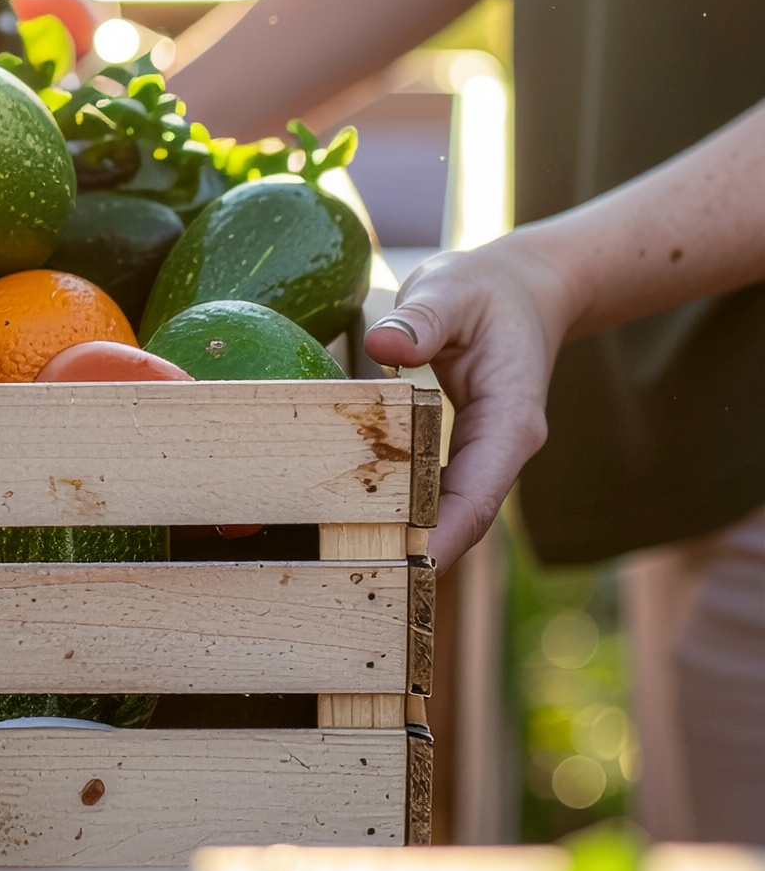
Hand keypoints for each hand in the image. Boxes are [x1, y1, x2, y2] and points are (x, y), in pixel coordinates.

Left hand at [363, 237, 575, 570]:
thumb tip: (384, 343)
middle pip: (462, 518)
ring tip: (349, 572)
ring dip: (409, 542)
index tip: (412, 567)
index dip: (446, 534)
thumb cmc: (486, 291)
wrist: (520, 292)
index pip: (479, 493)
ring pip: (448, 513)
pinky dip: (403, 513)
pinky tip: (356, 529)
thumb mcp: (454, 290)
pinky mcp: (458, 452)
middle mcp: (499, 449)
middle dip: (420, 554)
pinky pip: (433, 493)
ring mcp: (481, 455)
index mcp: (510, 419)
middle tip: (359, 581)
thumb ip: (423, 317)